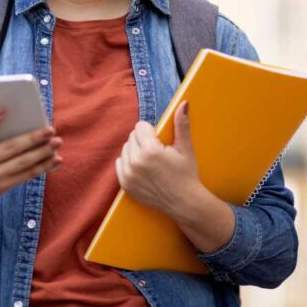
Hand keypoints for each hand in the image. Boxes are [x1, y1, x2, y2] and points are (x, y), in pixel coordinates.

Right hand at [0, 109, 62, 207]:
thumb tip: (16, 117)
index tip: (4, 109)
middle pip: (9, 148)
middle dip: (32, 139)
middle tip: (50, 129)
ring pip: (22, 164)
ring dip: (42, 153)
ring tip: (57, 142)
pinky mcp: (4, 186)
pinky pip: (27, 175)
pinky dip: (43, 167)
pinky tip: (56, 159)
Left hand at [115, 101, 200, 215]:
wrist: (184, 203)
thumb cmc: (186, 174)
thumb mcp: (186, 148)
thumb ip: (181, 124)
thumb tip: (183, 103)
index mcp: (151, 150)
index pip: (140, 126)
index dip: (151, 131)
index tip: (160, 141)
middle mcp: (136, 162)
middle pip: (132, 136)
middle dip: (143, 140)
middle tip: (157, 152)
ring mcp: (128, 174)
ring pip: (126, 148)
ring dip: (135, 150)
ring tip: (150, 160)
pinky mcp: (125, 184)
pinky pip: (120, 163)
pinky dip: (128, 162)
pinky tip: (142, 168)